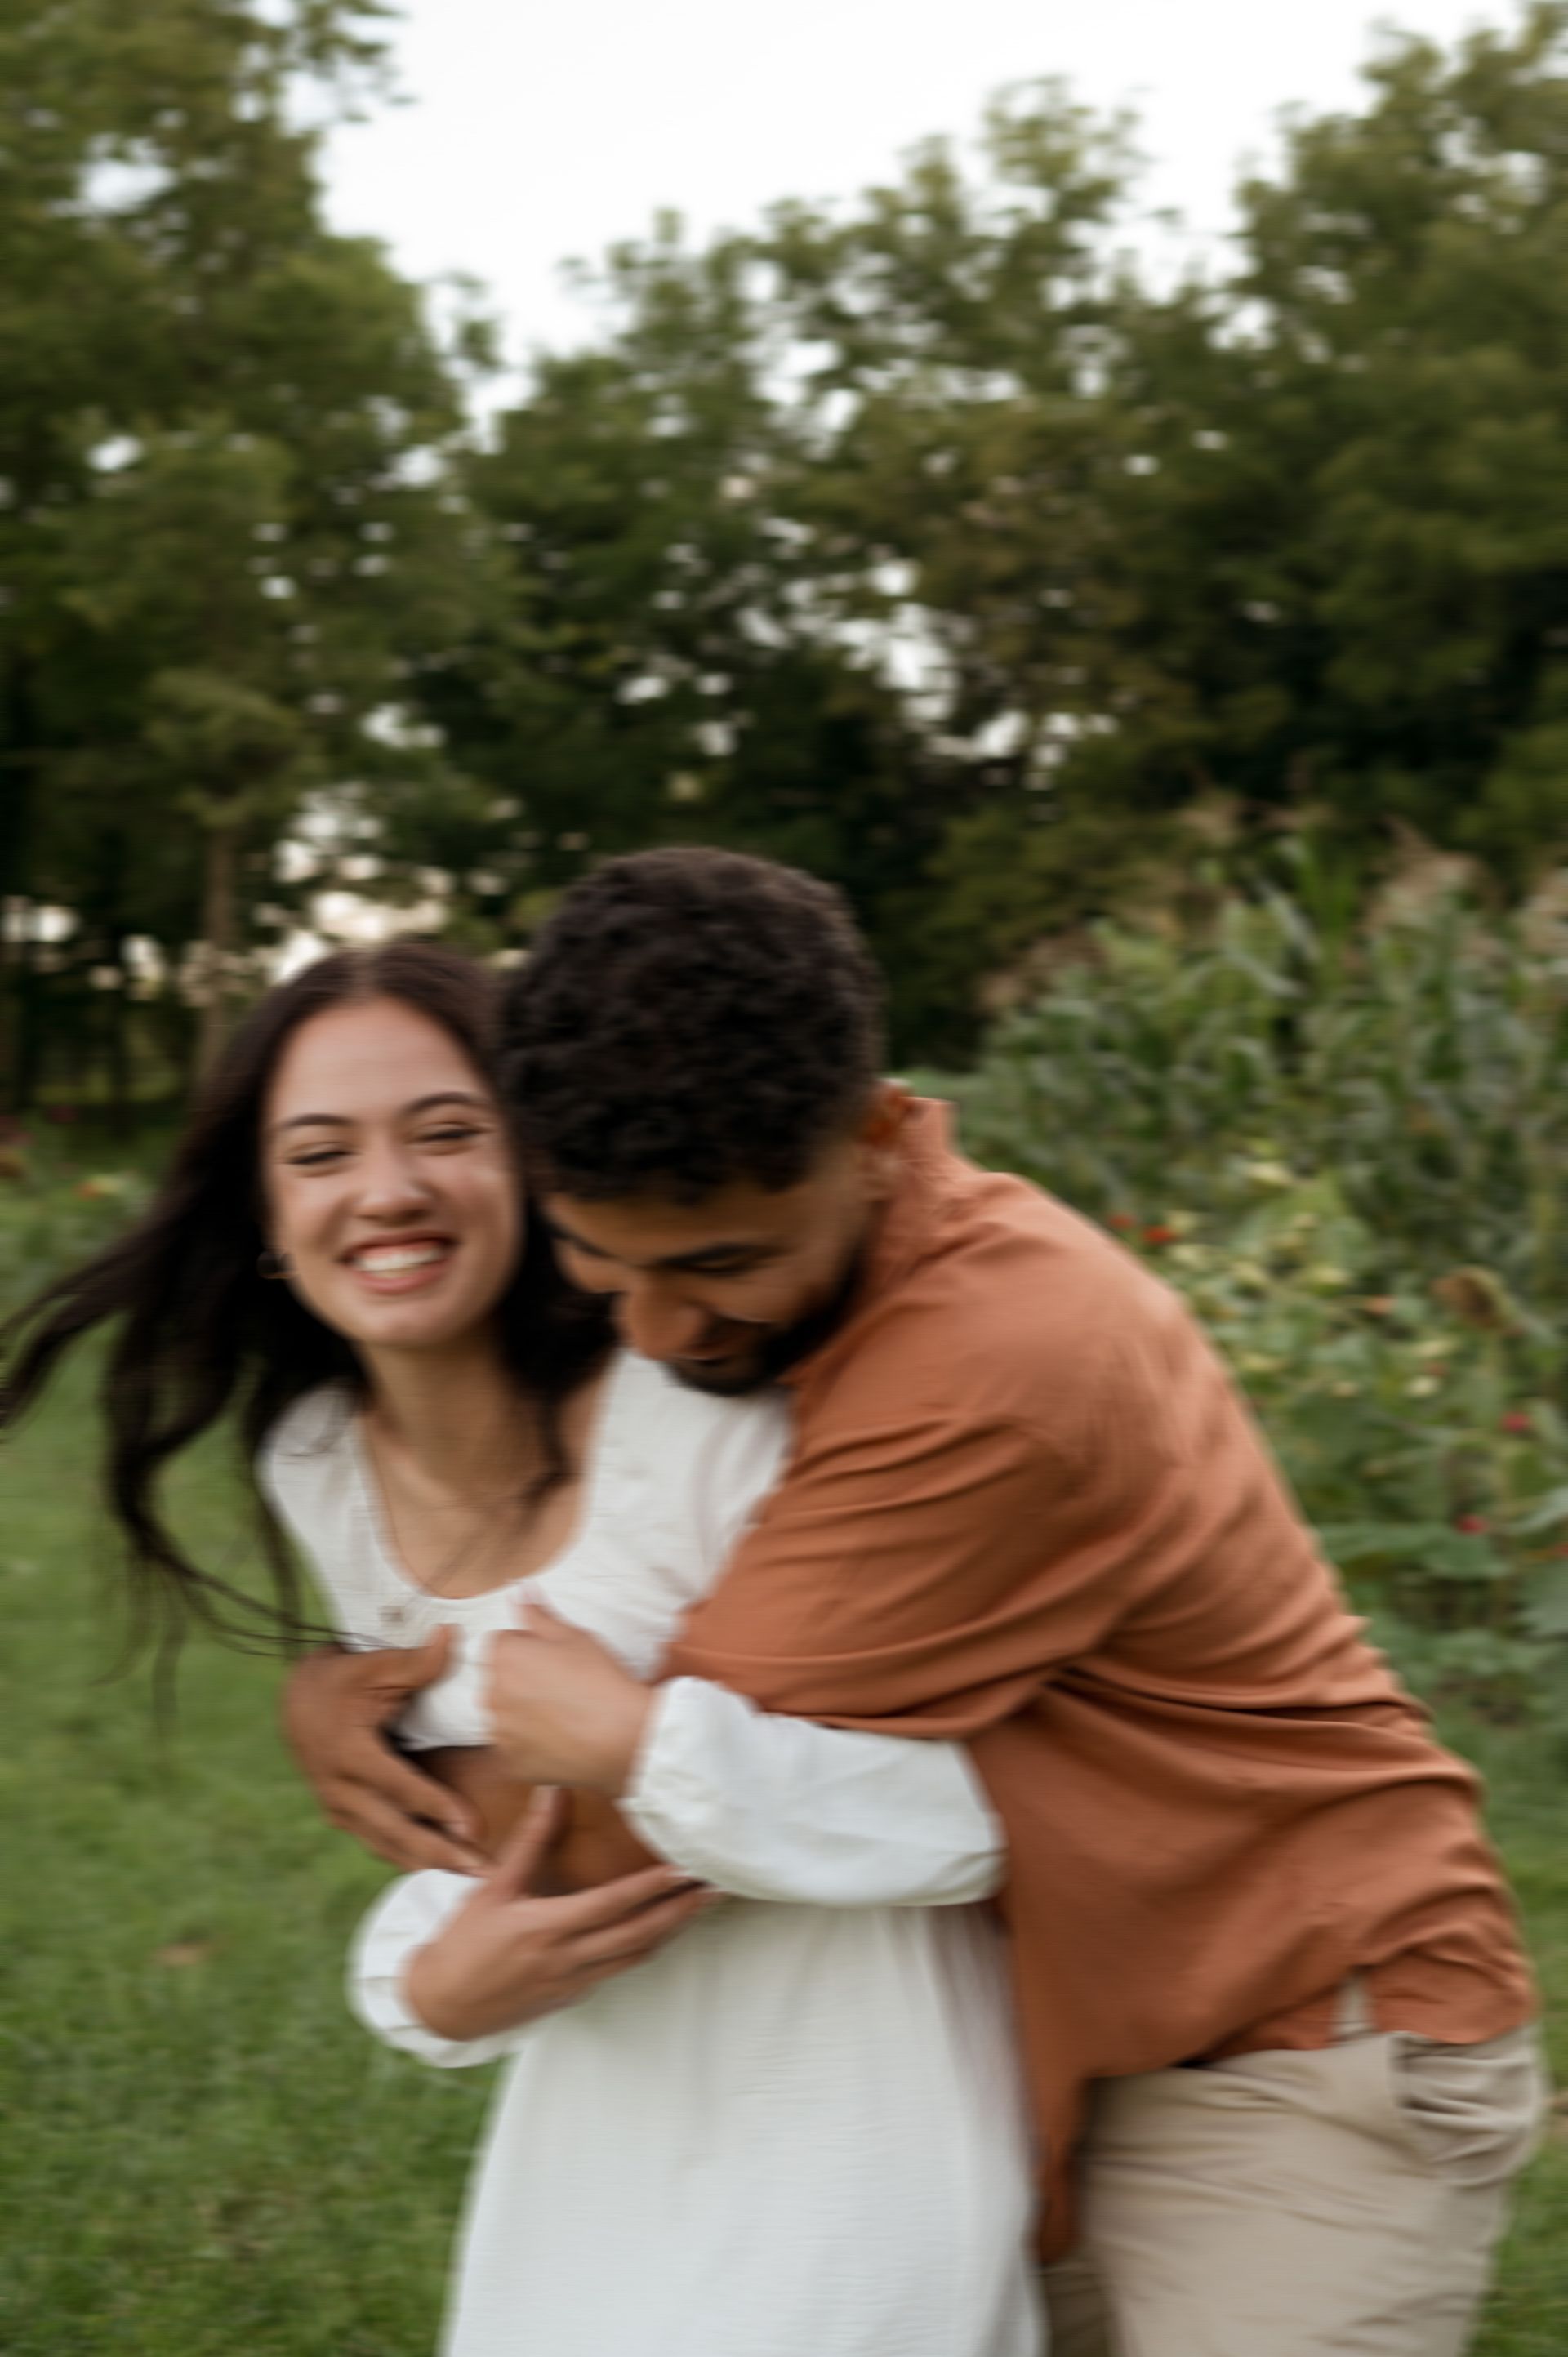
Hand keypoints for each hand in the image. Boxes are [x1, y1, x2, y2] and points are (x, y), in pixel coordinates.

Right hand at [281, 1632, 486, 1874]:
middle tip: (482, 1869)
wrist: (296, 1701)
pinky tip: (439, 1864)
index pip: (398, 1787)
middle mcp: (340, 1789)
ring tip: (471, 1872)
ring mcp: (338, 1806)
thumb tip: (453, 1636)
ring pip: (386, 1844)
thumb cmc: (342, 1679)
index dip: (435, 1807)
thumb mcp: (374, 1666)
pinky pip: (377, 1841)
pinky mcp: (342, 1815)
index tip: (470, 1825)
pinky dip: (407, 1855)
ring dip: (428, 1861)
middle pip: (394, 1829)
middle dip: (439, 1852)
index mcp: (349, 1753)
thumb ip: (416, 1662)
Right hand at [405, 1788, 715, 2040]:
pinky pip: (619, 1968)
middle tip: (718, 1888)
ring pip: (636, 1955)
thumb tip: (553, 1791)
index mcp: (546, 1929)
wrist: (441, 2006)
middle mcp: (567, 1960)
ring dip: (672, 1931)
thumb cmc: (463, 1943)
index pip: (613, 1905)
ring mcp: (574, 1982)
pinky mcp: (573, 1996)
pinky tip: (661, 1930)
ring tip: (702, 1906)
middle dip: (682, 1912)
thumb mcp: (492, 1888)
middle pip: (639, 1935)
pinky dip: (646, 1947)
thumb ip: (529, 1841)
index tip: (686, 1870)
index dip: (653, 1888)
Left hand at [485, 1602, 653, 1796]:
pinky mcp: (511, 1764)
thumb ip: (538, 1614)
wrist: (622, 1737)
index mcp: (504, 1657)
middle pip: (498, 1679)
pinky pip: (513, 1748)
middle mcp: (491, 1695)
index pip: (500, 1643)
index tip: (555, 1659)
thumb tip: (518, 1591)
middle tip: (562, 1687)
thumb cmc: (600, 1680)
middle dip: (520, 1679)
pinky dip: (529, 1744)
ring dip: (522, 1712)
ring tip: (563, 1715)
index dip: (529, 1647)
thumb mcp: (573, 1636)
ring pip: (504, 1714)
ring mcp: (499, 1733)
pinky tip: (560, 1740)